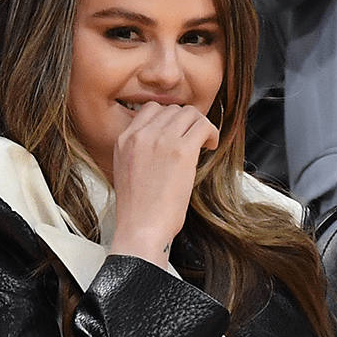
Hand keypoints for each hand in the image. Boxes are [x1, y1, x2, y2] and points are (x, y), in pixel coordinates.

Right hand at [108, 103, 218, 265]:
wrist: (141, 227)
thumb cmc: (138, 209)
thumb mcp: (126, 170)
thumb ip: (139, 150)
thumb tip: (165, 140)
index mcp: (125, 139)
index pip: (151, 108)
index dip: (169, 118)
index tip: (178, 132)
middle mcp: (141, 135)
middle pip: (172, 109)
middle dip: (186, 123)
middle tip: (194, 140)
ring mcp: (161, 140)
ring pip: (189, 113)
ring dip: (200, 126)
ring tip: (203, 143)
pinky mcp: (181, 151)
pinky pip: (203, 126)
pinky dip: (211, 133)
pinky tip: (210, 146)